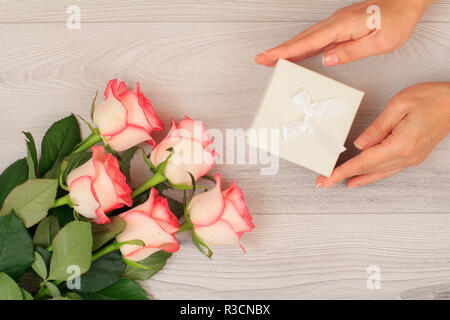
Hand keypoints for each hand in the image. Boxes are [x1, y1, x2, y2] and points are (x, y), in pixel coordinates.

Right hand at [255, 0, 433, 66]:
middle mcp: (335, 22)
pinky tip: (297, 52)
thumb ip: (351, 51)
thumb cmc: (396, 21)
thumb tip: (327, 59)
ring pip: (307, 36)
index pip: (308, 41)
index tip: (268, 56)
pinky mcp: (339, 24)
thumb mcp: (379, 42)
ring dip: (288, 47)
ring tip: (272, 58)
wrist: (406, 2)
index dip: (286, 50)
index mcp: (342, 26)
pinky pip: (316, 36)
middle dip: (279, 49)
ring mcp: (336, 22)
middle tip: (261, 59)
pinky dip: (302, 44)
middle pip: (301, 38)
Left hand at [316, 82, 449, 187]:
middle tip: (322, 182)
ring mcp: (411, 158)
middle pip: (368, 170)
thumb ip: (377, 127)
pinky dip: (372, 175)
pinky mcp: (413, 156)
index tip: (326, 179)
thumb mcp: (399, 105)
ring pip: (378, 173)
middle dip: (343, 176)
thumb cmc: (431, 98)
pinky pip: (387, 169)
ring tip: (338, 183)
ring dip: (356, 178)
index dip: (342, 171)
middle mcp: (406, 156)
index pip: (363, 162)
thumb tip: (359, 145)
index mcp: (400, 144)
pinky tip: (362, 178)